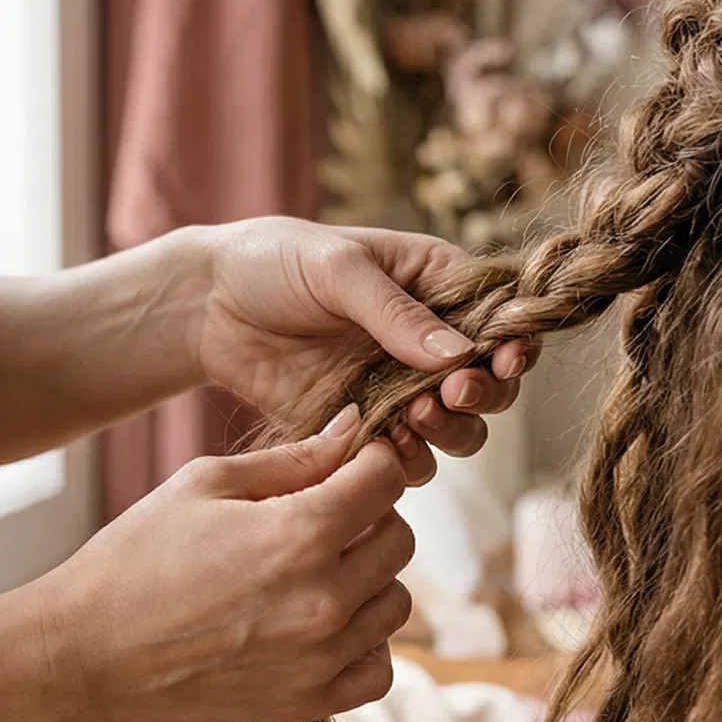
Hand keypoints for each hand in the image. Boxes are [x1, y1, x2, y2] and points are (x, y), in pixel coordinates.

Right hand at [35, 410, 413, 721]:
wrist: (87, 654)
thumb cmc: (137, 557)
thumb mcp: (205, 483)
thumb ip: (293, 459)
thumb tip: (356, 430)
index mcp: (300, 534)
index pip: (386, 481)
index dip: (371, 464)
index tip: (348, 468)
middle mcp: (324, 600)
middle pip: (399, 540)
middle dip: (369, 518)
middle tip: (320, 520)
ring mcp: (322, 659)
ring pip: (396, 603)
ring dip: (368, 581)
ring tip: (313, 575)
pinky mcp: (309, 704)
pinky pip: (379, 668)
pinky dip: (364, 645)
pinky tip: (321, 627)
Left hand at [193, 219, 539, 485]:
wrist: (207, 307)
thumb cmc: (273, 262)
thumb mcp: (337, 270)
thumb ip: (396, 314)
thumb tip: (459, 355)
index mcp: (436, 283)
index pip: (503, 317)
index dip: (515, 343)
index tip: (503, 359)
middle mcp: (430, 340)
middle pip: (492, 384)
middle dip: (484, 394)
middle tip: (452, 391)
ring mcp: (400, 387)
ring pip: (459, 429)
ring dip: (451, 430)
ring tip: (416, 413)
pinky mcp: (367, 425)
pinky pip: (407, 457)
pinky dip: (407, 459)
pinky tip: (386, 442)